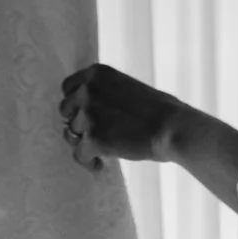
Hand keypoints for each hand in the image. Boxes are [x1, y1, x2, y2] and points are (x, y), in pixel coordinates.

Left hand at [57, 62, 180, 171]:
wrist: (172, 127)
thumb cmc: (158, 110)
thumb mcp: (125, 87)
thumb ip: (102, 94)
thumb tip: (79, 117)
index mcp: (96, 73)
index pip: (67, 87)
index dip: (75, 104)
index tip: (87, 115)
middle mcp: (87, 90)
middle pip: (65, 111)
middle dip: (78, 124)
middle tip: (97, 135)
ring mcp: (88, 114)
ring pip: (71, 135)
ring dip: (86, 144)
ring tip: (105, 152)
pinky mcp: (93, 138)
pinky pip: (79, 155)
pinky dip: (90, 162)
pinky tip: (103, 165)